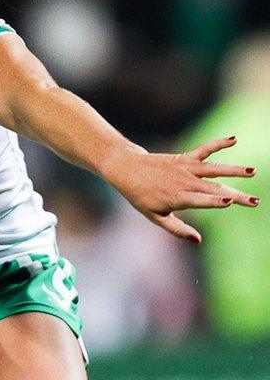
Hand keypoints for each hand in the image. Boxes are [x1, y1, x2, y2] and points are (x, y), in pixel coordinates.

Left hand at [100, 136, 257, 242]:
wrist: (125, 169)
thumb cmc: (140, 196)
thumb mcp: (154, 216)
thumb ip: (176, 229)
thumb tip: (198, 240)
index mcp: (176, 197)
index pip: (199, 200)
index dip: (214, 201)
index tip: (230, 201)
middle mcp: (183, 182)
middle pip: (213, 188)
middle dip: (235, 194)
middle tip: (255, 201)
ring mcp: (185, 168)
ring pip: (213, 168)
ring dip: (234, 170)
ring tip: (252, 171)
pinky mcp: (185, 158)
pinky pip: (204, 150)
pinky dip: (218, 144)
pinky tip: (234, 139)